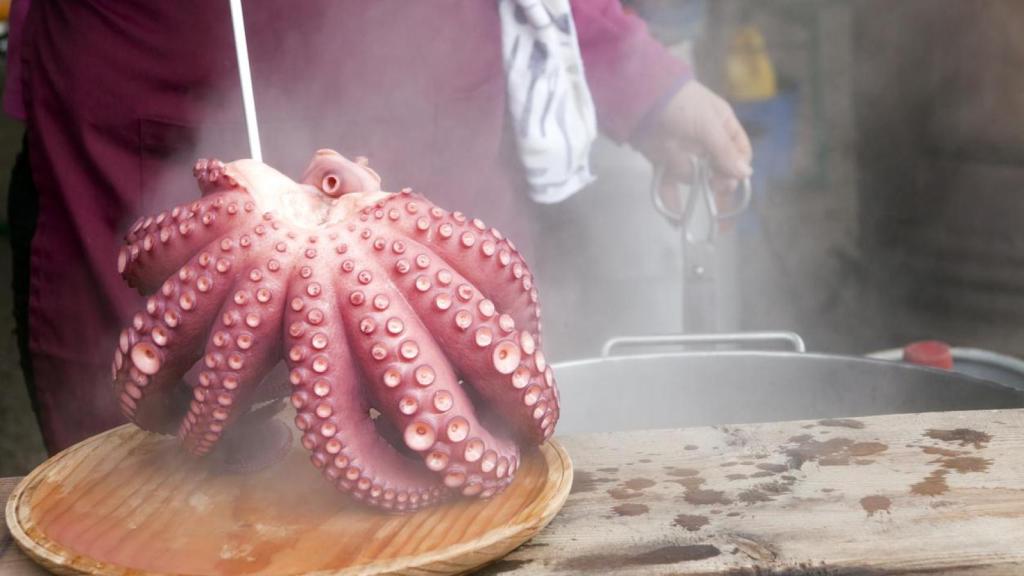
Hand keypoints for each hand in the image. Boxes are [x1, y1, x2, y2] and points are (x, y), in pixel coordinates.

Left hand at [638, 81, 752, 214]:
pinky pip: (670, 184)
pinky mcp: (663, 162)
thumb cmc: (681, 104)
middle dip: (719, 184)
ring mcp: (684, 153)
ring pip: (695, 179)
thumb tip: (745, 174)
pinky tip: (675, 219)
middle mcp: (706, 142)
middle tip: (715, 189)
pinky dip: (671, 200)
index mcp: (722, 127)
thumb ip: (724, 151)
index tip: (730, 180)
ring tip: (693, 194)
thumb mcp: (708, 125)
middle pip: (719, 170)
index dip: (737, 169)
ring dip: (695, 188)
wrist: (641, 97)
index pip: (739, 153)